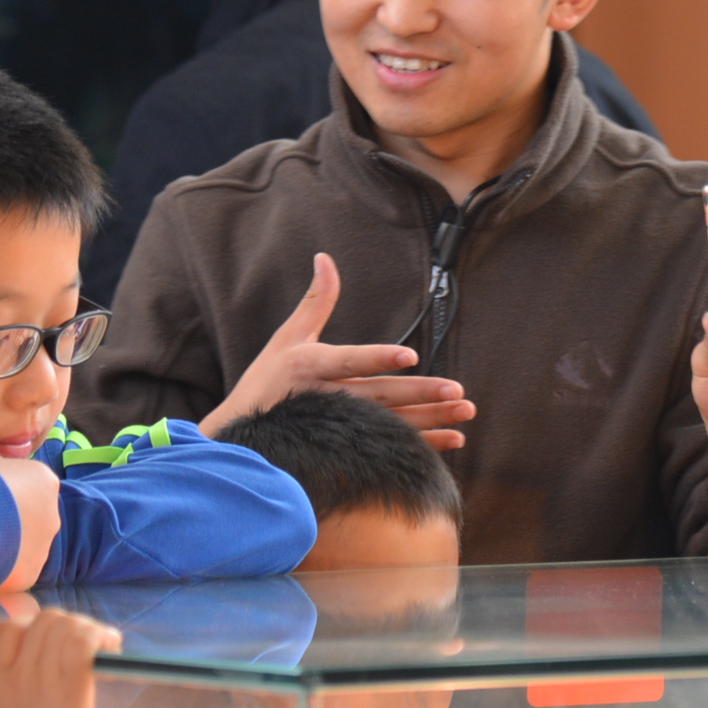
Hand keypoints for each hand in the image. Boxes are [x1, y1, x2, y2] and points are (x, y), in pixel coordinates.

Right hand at [0, 453, 61, 592]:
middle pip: (31, 520)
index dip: (7, 493)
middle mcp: (52, 515)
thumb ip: (2, 468)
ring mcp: (43, 547)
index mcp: (45, 482)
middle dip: (10, 524)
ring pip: (24, 549)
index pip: (33, 487)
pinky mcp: (29, 574)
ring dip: (5, 549)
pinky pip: (13, 573)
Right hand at [0, 604, 122, 707]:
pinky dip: (100, 636)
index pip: (6, 632)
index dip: (33, 629)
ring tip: (105, 643)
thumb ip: (0, 701)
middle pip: (40, 622)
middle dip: (67, 624)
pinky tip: (112, 648)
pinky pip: (83, 641)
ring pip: (63, 625)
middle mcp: (12, 677)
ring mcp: (40, 680)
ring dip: (88, 628)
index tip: (52, 642)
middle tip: (87, 641)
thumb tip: (15, 684)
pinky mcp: (70, 687)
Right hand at [201, 253, 476, 449]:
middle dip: (420, 394)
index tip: (408, 356)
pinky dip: (424, 447)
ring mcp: (339, 429)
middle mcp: (327, 399)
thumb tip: (325, 257)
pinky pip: (391, 448)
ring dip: (432, 420)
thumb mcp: (286, 339)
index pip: (350, 361)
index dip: (378, 358)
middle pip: (380, 397)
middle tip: (457, 391)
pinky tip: (454, 441)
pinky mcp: (348, 449)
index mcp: (311, 367)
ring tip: (465, 411)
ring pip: (392, 424)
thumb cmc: (266, 385)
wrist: (242, 442)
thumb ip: (314, 302)